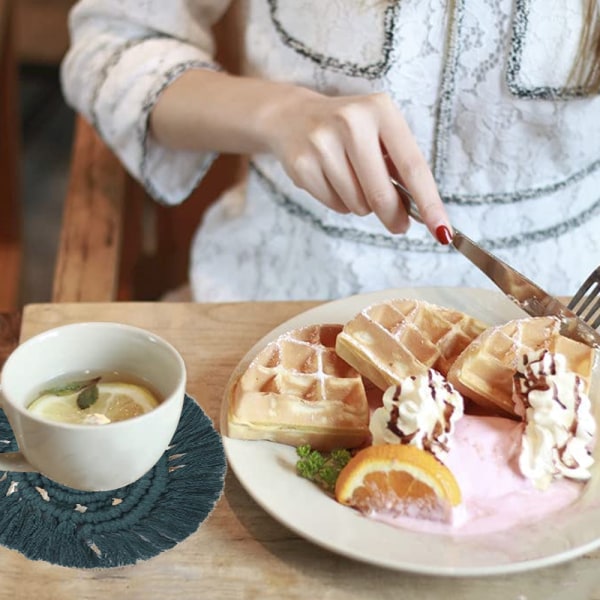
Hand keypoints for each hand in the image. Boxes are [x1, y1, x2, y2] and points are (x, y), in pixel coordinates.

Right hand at [263, 88, 451, 241]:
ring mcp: (322, 143)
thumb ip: (400, 165)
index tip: (442, 231)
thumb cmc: (348, 130)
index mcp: (380, 110)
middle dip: (393, 216)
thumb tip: (421, 211)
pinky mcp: (302, 165)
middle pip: (381, 193)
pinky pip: (334, 205)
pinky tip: (332, 180)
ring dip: (362, 205)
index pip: (412, 167)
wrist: (291, 117)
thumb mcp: (379, 132)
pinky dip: (340, 203)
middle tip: (398, 225)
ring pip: (358, 204)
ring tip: (352, 182)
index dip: (429, 203)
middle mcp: (351, 122)